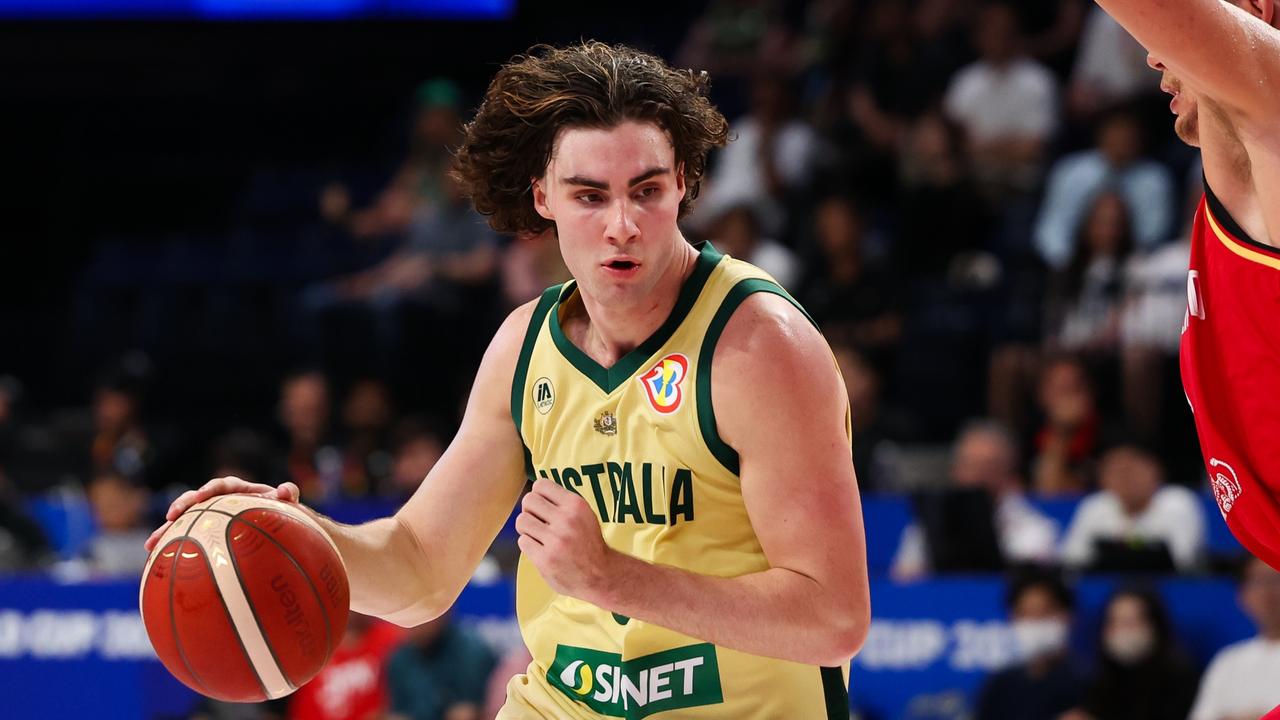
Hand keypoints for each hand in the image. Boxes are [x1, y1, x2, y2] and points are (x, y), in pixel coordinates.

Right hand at [144, 477, 300, 552]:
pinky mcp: (206, 535)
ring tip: (150, 544)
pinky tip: (158, 564)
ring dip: (167, 531)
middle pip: (195, 501)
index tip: (200, 498)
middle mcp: (220, 502)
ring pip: (185, 522)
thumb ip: (288, 494)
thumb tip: (286, 490)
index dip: (208, 489)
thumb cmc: (282, 512)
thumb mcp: (287, 503)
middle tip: (169, 517)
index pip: (220, 486)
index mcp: (238, 490)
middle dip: (180, 507)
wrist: (278, 528)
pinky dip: (173, 549)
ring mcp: (211, 518)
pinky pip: (187, 540)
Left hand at [515, 480, 611, 601]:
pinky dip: (529, 545)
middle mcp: (566, 520)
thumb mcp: (584, 515)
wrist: (601, 576)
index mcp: (576, 505)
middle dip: (529, 510)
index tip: (542, 505)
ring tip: (538, 536)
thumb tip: (534, 492)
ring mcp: (555, 541)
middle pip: (528, 500)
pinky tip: (541, 550)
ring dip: (527, 528)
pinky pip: (523, 541)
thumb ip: (563, 503)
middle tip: (537, 521)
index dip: (538, 495)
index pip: (541, 485)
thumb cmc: (589, 543)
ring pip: (522, 521)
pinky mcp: (545, 559)